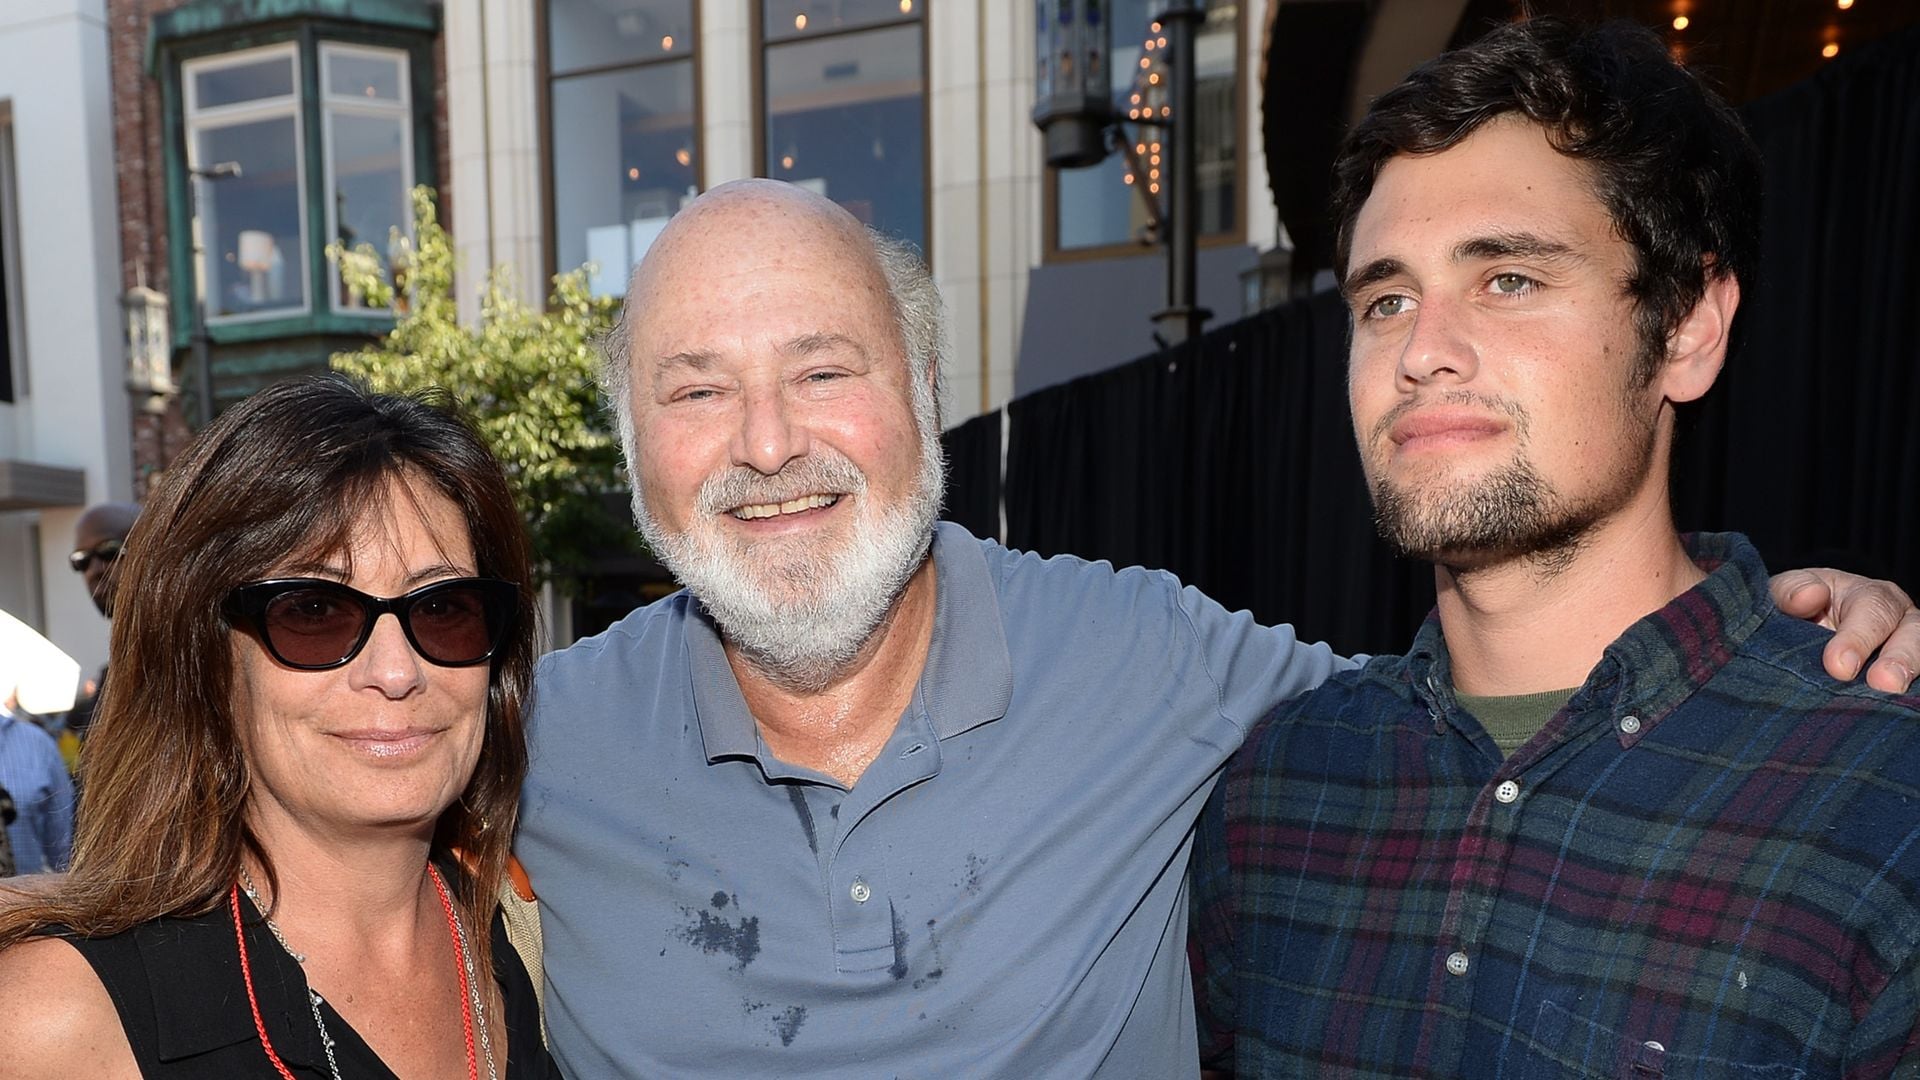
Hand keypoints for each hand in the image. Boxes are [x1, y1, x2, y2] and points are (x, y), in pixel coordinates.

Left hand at [1771, 569, 1918, 692]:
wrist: (1797, 635)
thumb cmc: (1796, 609)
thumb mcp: (1786, 592)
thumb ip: (1791, 590)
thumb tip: (1810, 595)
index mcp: (1869, 596)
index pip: (1873, 609)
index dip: (1858, 638)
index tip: (1838, 666)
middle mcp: (1897, 620)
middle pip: (1911, 634)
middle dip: (1899, 659)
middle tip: (1883, 683)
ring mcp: (1906, 649)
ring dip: (1908, 675)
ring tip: (1891, 695)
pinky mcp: (1904, 675)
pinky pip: (1912, 685)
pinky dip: (1905, 697)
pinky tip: (1890, 708)